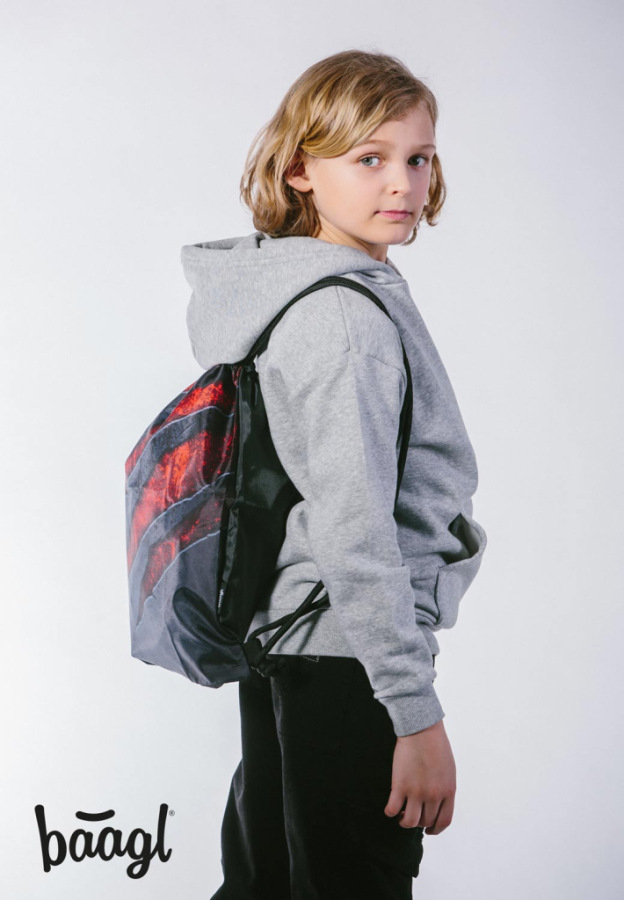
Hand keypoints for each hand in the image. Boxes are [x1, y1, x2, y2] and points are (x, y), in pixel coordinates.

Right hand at [384, 719, 455, 834]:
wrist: (421, 730)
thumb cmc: (436, 745)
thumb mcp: (448, 770)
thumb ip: (444, 788)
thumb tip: (438, 803)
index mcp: (448, 791)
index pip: (443, 821)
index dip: (435, 830)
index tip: (429, 831)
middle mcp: (433, 795)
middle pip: (426, 821)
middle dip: (419, 822)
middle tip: (412, 815)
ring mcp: (416, 792)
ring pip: (410, 821)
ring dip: (405, 822)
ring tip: (401, 815)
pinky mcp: (400, 785)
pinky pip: (393, 809)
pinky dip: (390, 812)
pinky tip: (391, 808)